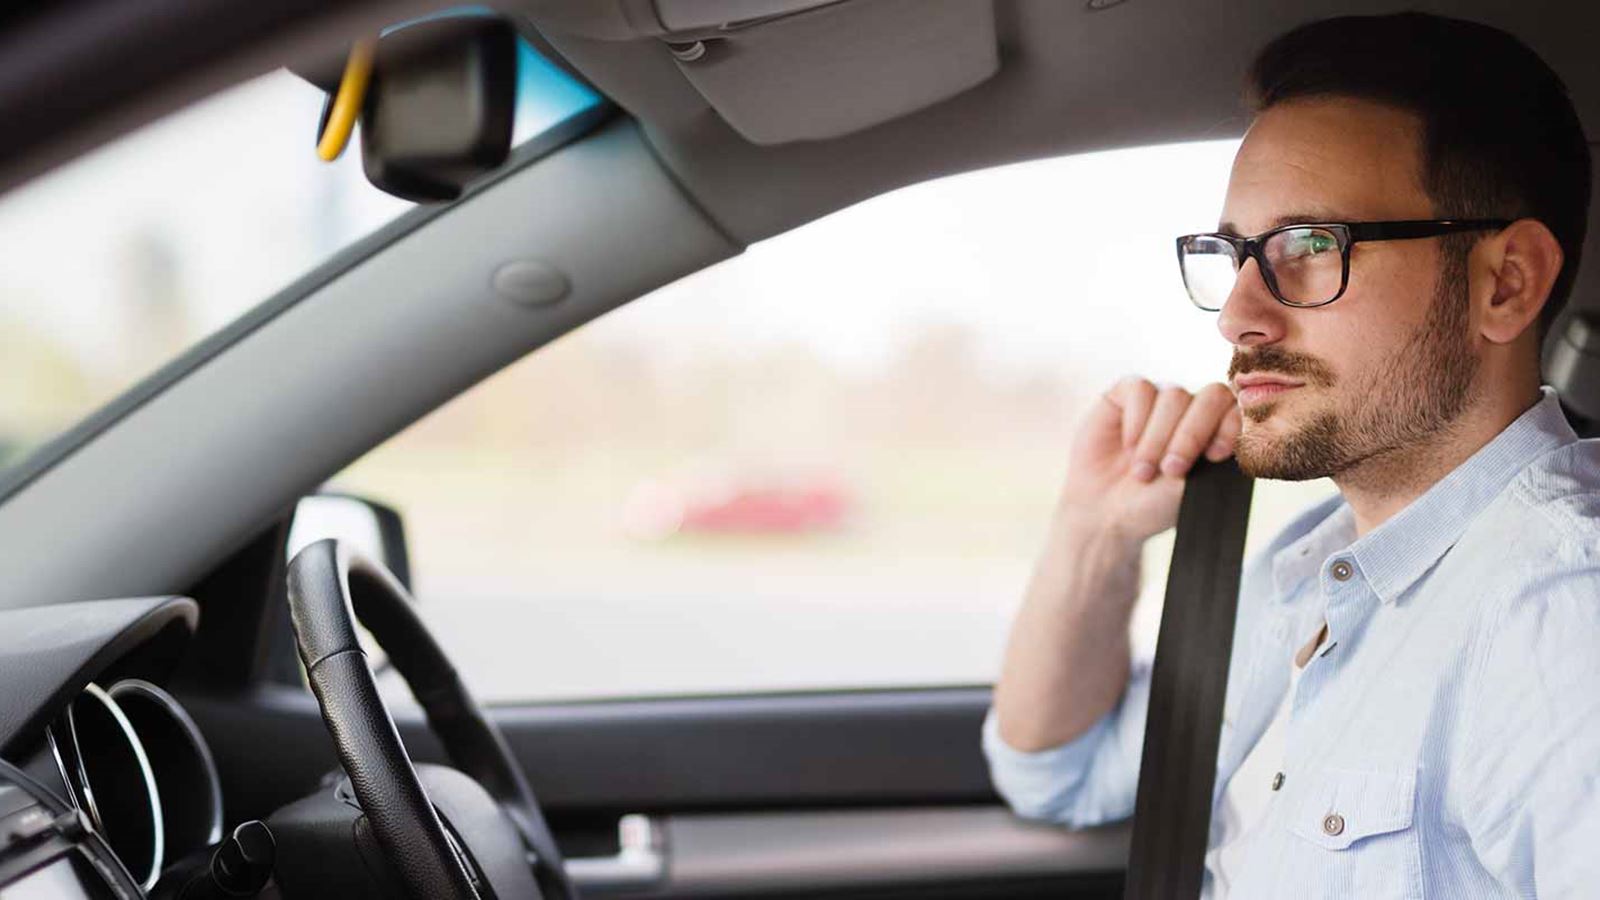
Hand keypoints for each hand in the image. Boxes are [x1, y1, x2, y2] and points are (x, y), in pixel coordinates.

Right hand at [1056, 378, 1240, 543]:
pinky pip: (1140, 389)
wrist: (1104, 512)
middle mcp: (1193, 410)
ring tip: (1143, 471)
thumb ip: (1214, 457)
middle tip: (1171, 469)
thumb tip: (1240, 425)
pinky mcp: (1127, 394)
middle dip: (1192, 434)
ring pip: (1174, 395)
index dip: (1230, 426)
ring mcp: (1161, 399)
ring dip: (1158, 437)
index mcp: (1218, 431)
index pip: (1239, 409)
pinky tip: (1128, 446)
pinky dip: (1136, 420)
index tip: (1214, 456)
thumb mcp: (1192, 488)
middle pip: (1212, 396)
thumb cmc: (1152, 504)